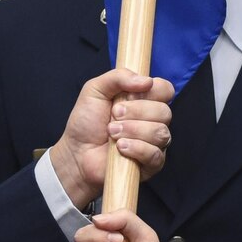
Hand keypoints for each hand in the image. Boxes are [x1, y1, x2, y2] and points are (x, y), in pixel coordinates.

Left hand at [49, 68, 175, 208]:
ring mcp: (154, 143)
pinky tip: (120, 147)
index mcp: (144, 100)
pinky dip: (137, 148)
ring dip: (133, 130)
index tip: (129, 95)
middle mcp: (153, 120)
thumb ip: (118, 77)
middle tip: (114, 115)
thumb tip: (147, 81)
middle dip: (136, 112)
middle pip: (164, 111)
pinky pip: (155, 154)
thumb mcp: (95, 90)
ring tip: (112, 132)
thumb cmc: (87, 122)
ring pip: (160, 132)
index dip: (152, 91)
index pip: (166, 90)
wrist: (76, 152)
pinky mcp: (151, 164)